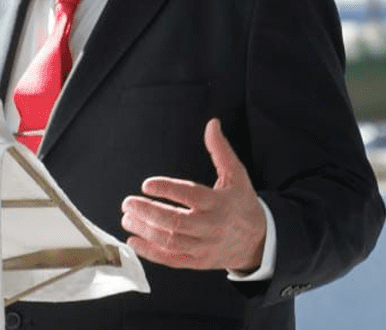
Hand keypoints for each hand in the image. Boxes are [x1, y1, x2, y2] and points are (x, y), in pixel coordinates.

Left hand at [120, 118, 266, 271]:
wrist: (258, 240)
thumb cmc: (241, 203)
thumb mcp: (236, 175)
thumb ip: (220, 150)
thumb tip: (212, 124)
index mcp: (220, 203)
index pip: (191, 195)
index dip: (167, 189)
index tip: (147, 184)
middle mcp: (212, 226)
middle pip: (176, 221)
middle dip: (148, 212)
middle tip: (128, 202)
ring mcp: (204, 247)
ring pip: (170, 241)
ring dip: (145, 230)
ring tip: (127, 218)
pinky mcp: (198, 262)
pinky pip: (171, 260)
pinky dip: (150, 252)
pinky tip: (133, 241)